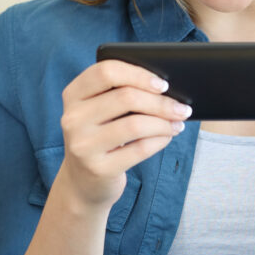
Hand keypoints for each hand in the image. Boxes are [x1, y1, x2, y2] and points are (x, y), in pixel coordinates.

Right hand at [56, 60, 189, 211]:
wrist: (82, 182)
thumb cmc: (100, 137)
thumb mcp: (97, 111)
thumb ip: (118, 93)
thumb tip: (163, 88)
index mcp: (73, 95)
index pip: (106, 72)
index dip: (138, 74)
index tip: (162, 84)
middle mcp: (72, 118)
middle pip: (126, 97)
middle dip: (161, 102)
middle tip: (182, 108)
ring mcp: (83, 145)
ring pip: (135, 124)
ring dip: (164, 123)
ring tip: (177, 123)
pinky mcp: (99, 168)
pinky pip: (139, 149)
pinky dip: (160, 140)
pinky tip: (167, 137)